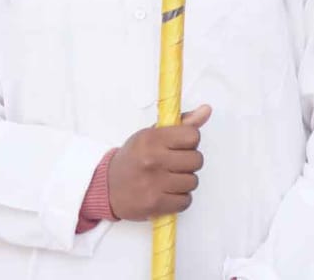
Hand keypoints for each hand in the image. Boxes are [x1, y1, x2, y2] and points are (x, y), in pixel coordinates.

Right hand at [108, 105, 209, 220]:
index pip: (193, 136)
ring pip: (193, 181)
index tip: (180, 146)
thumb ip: (182, 123)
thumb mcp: (152, 135)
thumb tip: (206, 110)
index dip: (190, 142)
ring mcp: (153, 183)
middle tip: (174, 164)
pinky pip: (185, 201)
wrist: (106, 186)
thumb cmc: (134, 158)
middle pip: (197, 160)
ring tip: (169, 179)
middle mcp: (152, 160)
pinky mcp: (154, 204)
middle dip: (189, 163)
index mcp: (152, 139)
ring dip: (184, 182)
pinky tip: (167, 192)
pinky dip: (179, 199)